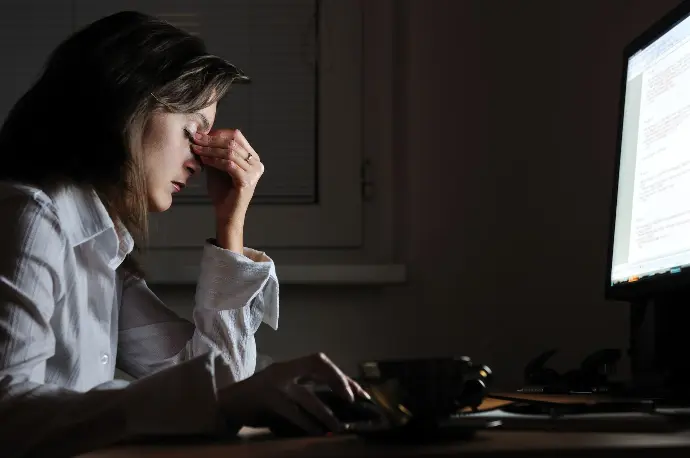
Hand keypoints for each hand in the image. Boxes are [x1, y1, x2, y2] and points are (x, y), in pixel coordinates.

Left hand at [190, 129, 263, 223]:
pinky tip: (204, 160)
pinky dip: (214, 160)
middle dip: (211, 140)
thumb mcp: (218, 167)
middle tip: (195, 139)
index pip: (237, 137)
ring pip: (230, 153)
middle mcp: (257, 164)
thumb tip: (203, 135)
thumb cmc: (222, 192)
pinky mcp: (246, 181)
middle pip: (233, 143)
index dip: (218, 133)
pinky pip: (229, 164)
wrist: (226, 214)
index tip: (201, 135)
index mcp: (253, 158)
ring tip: (197, 150)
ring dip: (210, 150)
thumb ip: (215, 153)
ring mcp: (254, 173)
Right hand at [217, 353, 369, 434]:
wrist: (225, 405)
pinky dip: (308, 424)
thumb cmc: (257, 399)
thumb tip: (336, 398)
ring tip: (339, 426)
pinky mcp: (267, 402)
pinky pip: (293, 413)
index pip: (318, 360)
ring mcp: (274, 385)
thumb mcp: (281, 386)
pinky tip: (318, 433)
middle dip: (339, 381)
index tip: (355, 390)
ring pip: (307, 396)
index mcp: (287, 366)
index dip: (338, 373)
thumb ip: (302, 386)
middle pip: (317, 365)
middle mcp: (283, 371)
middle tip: (355, 400)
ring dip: (326, 412)